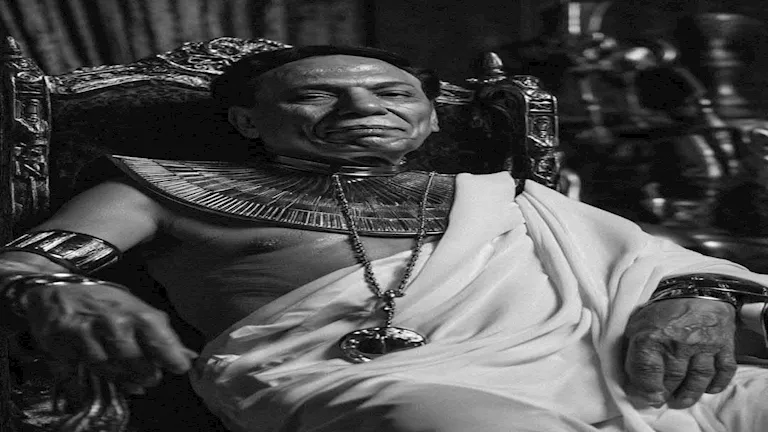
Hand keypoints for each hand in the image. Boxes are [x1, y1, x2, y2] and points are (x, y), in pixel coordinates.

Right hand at [22, 282, 196, 393]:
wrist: (56, 288)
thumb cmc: (103, 301)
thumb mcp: (133, 308)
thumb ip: (157, 331)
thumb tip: (186, 356)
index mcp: (135, 312)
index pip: (159, 338)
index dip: (171, 357)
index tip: (179, 368)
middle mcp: (112, 322)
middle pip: (134, 359)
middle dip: (146, 373)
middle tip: (150, 379)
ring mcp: (85, 333)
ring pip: (108, 368)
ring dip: (121, 379)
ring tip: (130, 381)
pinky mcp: (60, 344)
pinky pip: (77, 372)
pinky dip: (87, 382)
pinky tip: (93, 382)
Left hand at [623, 298, 736, 408]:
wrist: (691, 287)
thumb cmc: (661, 308)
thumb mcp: (636, 323)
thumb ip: (633, 348)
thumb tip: (631, 376)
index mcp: (652, 336)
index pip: (647, 372)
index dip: (646, 388)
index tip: (648, 396)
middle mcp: (678, 343)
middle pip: (672, 378)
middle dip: (666, 392)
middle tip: (662, 398)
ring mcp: (704, 345)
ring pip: (697, 379)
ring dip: (689, 394)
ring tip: (681, 400)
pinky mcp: (723, 344)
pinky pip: (723, 371)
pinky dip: (716, 383)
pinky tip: (708, 388)